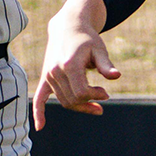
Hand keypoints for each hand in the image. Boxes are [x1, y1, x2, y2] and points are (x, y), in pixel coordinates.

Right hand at [30, 0, 119, 128]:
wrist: (67, 27)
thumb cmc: (87, 39)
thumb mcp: (99, 49)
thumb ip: (106, 65)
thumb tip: (116, 76)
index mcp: (69, 65)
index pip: (81, 93)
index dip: (95, 96)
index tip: (106, 92)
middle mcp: (55, 71)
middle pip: (72, 100)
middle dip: (89, 102)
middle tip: (105, 97)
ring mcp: (49, 75)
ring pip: (64, 101)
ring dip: (79, 106)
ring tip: (95, 102)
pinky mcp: (45, 77)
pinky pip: (39, 98)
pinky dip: (38, 112)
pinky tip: (41, 127)